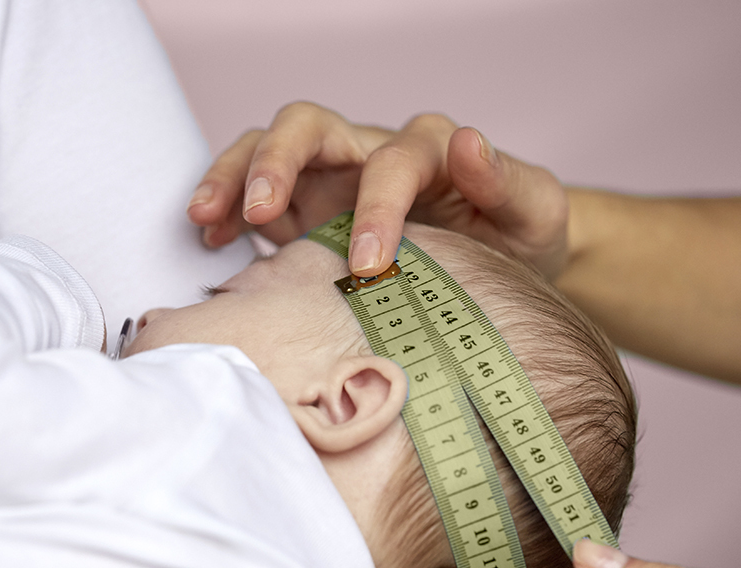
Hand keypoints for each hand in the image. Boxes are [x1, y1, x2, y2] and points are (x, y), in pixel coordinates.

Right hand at [187, 101, 568, 277]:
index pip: (391, 161)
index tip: (366, 262)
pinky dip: (228, 209)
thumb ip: (508, 181)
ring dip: (234, 176)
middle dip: (278, 161)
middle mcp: (370, 155)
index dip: (376, 205)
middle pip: (310, 127)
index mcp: (428, 152)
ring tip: (205, 217)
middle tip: (259, 211)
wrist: (500, 267)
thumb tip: (468, 141)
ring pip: (268, 150)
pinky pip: (254, 196)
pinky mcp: (305, 210)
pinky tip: (213, 238)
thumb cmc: (517, 240)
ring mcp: (331, 180)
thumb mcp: (535, 213)